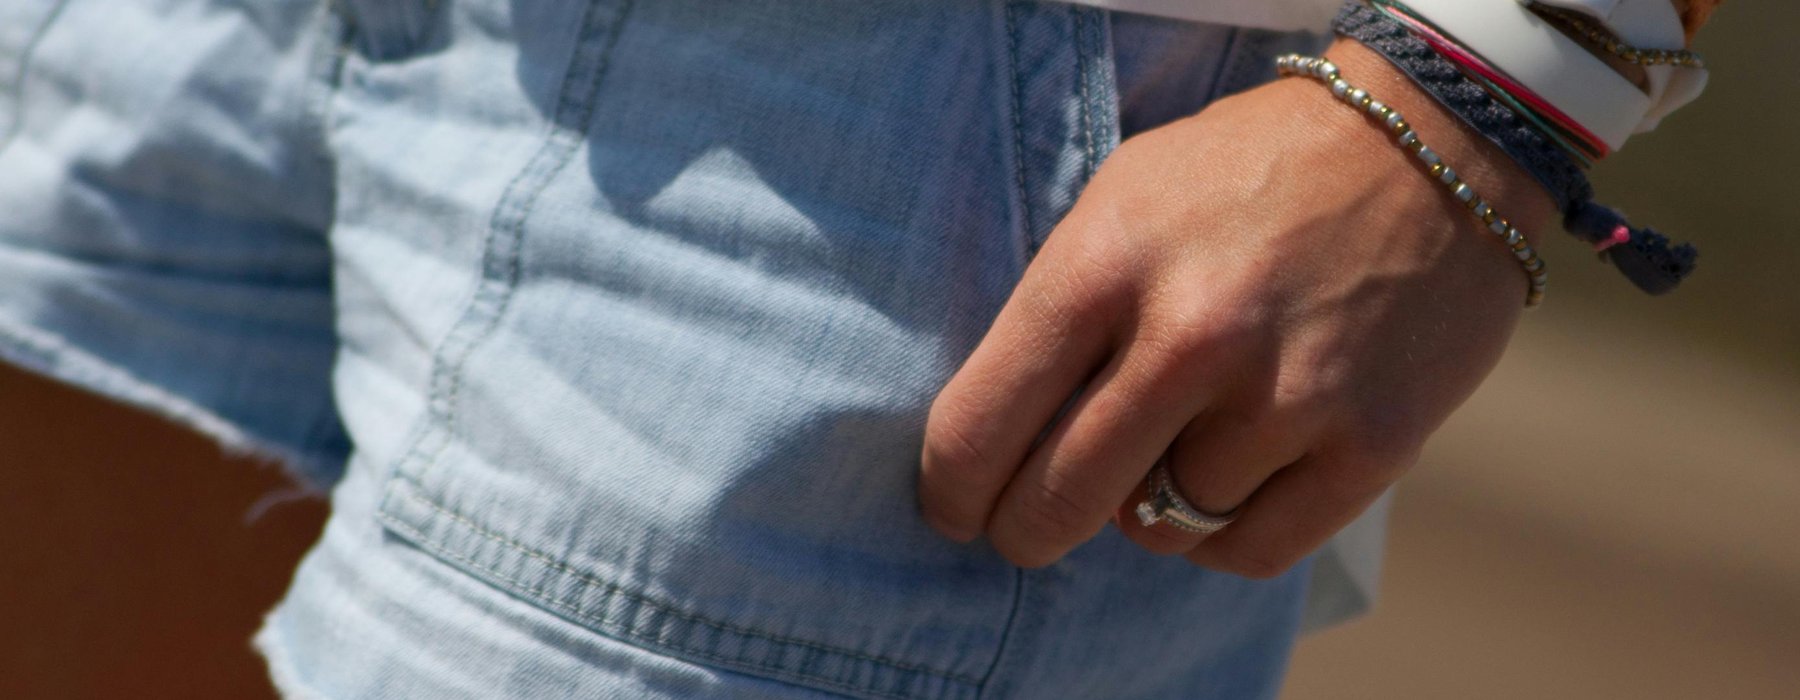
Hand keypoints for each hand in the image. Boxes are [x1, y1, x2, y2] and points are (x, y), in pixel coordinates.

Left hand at [917, 40, 1557, 575]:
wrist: (1433, 143)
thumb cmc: (1249, 174)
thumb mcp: (1122, 199)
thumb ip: (1058, 310)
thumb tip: (994, 437)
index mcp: (1106, 262)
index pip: (981, 424)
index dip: (951, 488)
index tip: (953, 506)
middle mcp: (1191, 335)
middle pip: (1056, 501)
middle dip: (1025, 530)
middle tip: (1026, 528)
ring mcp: (1286, 395)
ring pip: (1160, 527)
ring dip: (1149, 507)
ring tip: (1174, 446)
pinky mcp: (1371, 444)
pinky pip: (1249, 551)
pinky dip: (1223, 534)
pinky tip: (1228, 480)